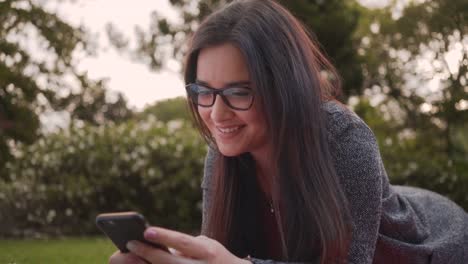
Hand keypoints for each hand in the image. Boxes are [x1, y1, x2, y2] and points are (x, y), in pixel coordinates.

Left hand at [109, 226, 250, 263]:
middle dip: (148, 254)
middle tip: (130, 243)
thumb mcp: (206, 246)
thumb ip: (184, 246)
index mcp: (207, 252)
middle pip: (170, 263)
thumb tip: (154, 245)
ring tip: (130, 258)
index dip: (165, 236)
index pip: (183, 242)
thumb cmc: (214, 258)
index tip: (146, 231)